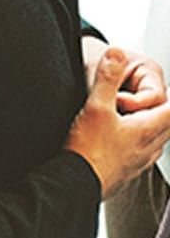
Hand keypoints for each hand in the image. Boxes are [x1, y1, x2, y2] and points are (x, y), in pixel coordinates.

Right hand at [65, 46, 169, 196]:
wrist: (76, 184)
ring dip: (154, 126)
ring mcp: (141, 161)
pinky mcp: (128, 171)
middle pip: (169, 125)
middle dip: (165, 109)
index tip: (167, 91)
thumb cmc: (88, 150)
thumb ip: (107, 78)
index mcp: (148, 129)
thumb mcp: (96, 107)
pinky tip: (126, 141)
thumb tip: (116, 53)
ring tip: (142, 116)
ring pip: (159, 140)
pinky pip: (145, 154)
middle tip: (157, 98)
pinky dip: (142, 142)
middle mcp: (150, 146)